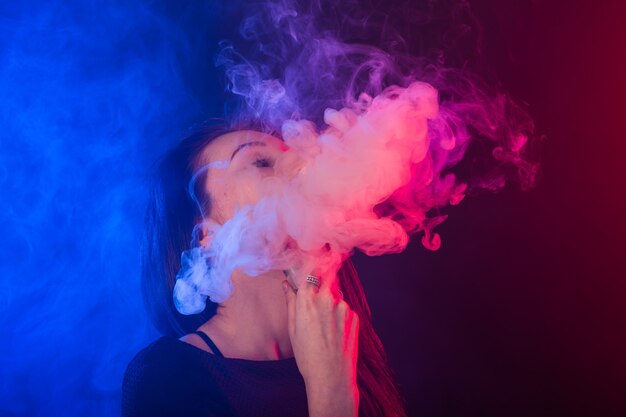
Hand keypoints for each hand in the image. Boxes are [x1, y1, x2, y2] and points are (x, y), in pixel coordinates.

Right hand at [282, 274, 358, 416]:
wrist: (331, 375)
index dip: (311, 269)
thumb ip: (291, 302)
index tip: (310, 269)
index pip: (311, 271)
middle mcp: (326, 298)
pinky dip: (340, 314)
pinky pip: (345, 308)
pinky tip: (334, 331)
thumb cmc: (307, 355)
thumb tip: (287, 285)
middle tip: (318, 294)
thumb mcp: (292, 328)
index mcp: (307, 299)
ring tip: (325, 323)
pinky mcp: (354, 316)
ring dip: (331, 300)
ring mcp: (343, 306)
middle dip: (323, 280)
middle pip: (327, 277)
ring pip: (336, 294)